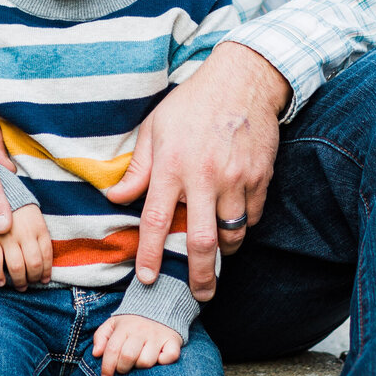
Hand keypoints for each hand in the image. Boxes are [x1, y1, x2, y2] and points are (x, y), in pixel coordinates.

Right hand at [0, 204, 52, 290]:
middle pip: (33, 264)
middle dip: (33, 278)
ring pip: (16, 266)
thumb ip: (39, 237)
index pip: (47, 255)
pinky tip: (2, 282)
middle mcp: (24, 233)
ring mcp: (7, 237)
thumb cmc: (17, 209)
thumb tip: (44, 264)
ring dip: (19, 281)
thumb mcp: (34, 217)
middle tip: (31, 284)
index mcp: (38, 227)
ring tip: (20, 286)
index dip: (46, 271)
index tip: (44, 280)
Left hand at [92, 313, 182, 375]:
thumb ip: (101, 337)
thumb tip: (96, 354)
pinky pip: (170, 357)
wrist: (159, 306)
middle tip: (123, 369)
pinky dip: (164, 361)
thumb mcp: (113, 324)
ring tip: (140, 360)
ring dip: (141, 366)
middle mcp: (141, 331)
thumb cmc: (132, 322)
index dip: (107, 367)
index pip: (112, 350)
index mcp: (125, 327)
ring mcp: (158, 336)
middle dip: (122, 368)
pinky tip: (159, 358)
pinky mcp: (173, 340)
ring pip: (146, 361)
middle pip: (128, 357)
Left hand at [104, 42, 290, 301]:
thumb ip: (137, 168)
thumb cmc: (192, 103)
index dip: (151, 255)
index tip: (148, 277)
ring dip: (224, 251)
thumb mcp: (155, 128)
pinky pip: (251, 217)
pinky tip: (234, 223)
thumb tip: (115, 197)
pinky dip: (242, 227)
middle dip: (199, 276)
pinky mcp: (260, 177)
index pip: (157, 221)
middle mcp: (204, 177)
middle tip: (199, 295)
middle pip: (200, 242)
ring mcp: (236, 179)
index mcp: (172, 165)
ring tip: (217, 255)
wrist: (243, 80)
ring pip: (231, 233)